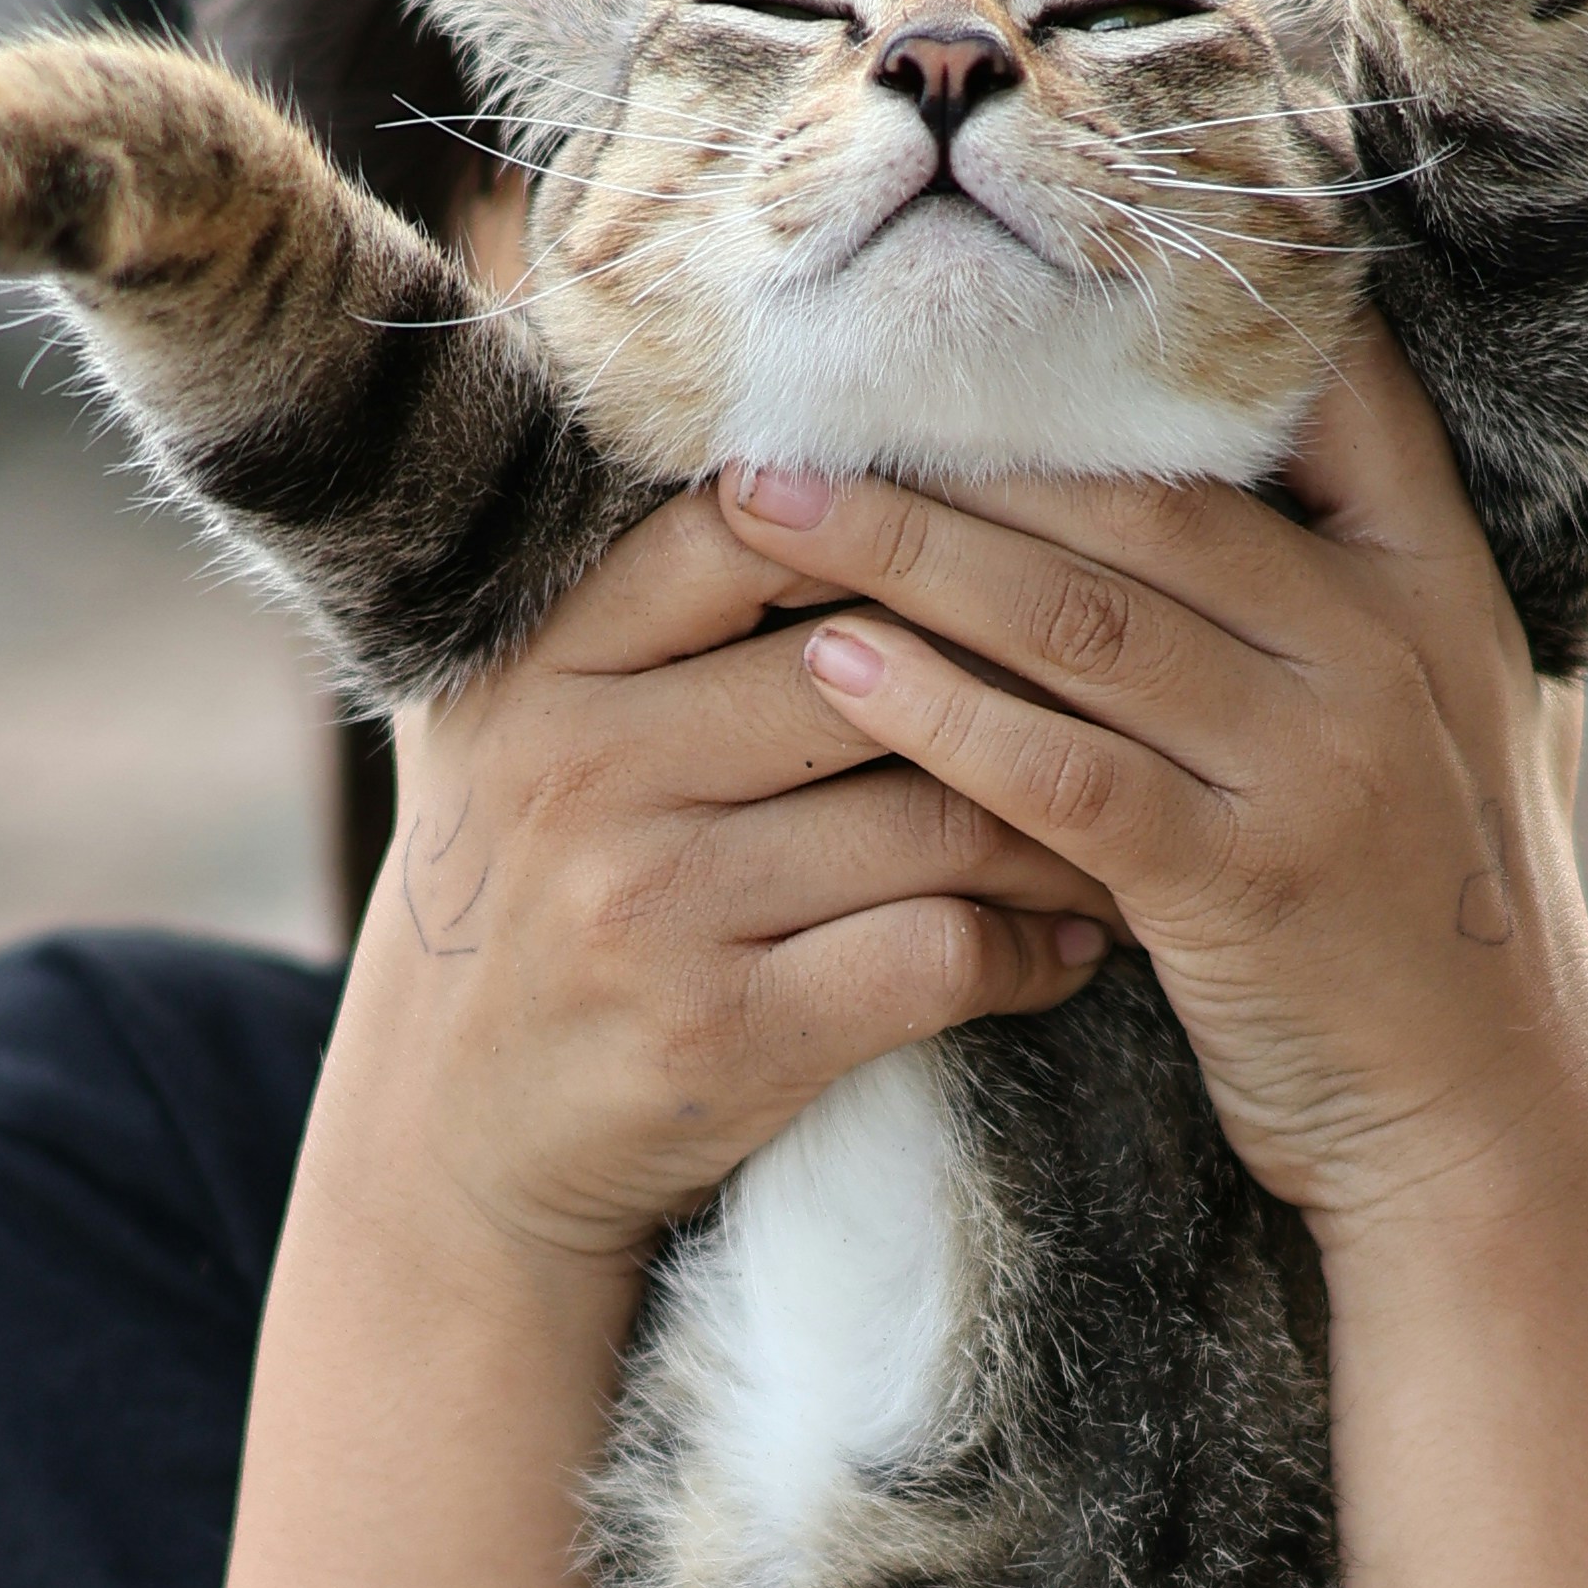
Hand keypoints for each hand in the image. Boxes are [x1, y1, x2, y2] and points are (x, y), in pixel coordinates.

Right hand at [331, 478, 1112, 1276]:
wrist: (455, 1145)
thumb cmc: (521, 904)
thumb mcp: (505, 729)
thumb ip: (602, 598)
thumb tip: (758, 441)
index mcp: (539, 667)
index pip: (746, 529)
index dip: (898, 522)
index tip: (1008, 546)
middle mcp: (585, 768)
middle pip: (872, 665)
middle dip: (1022, 680)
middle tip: (1133, 687)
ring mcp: (653, 904)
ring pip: (931, 811)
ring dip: (1059, 825)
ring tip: (1126, 820)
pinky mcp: (724, 1034)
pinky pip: (936, 954)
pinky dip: (1031, 950)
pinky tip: (1069, 946)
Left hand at [731, 323, 1587, 1250]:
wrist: (1485, 1130)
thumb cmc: (1423, 923)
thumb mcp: (1443, 724)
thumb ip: (1359, 597)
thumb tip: (1248, 467)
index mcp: (1437, 583)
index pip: (1327, 391)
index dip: (1173, 324)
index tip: (1007, 273)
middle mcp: (1385, 648)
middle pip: (1144, 497)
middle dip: (960, 436)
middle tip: (799, 392)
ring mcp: (1320, 767)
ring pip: (1085, 617)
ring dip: (909, 552)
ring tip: (766, 507)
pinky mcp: (1244, 887)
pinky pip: (1063, 775)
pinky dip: (944, 714)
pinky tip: (836, 666)